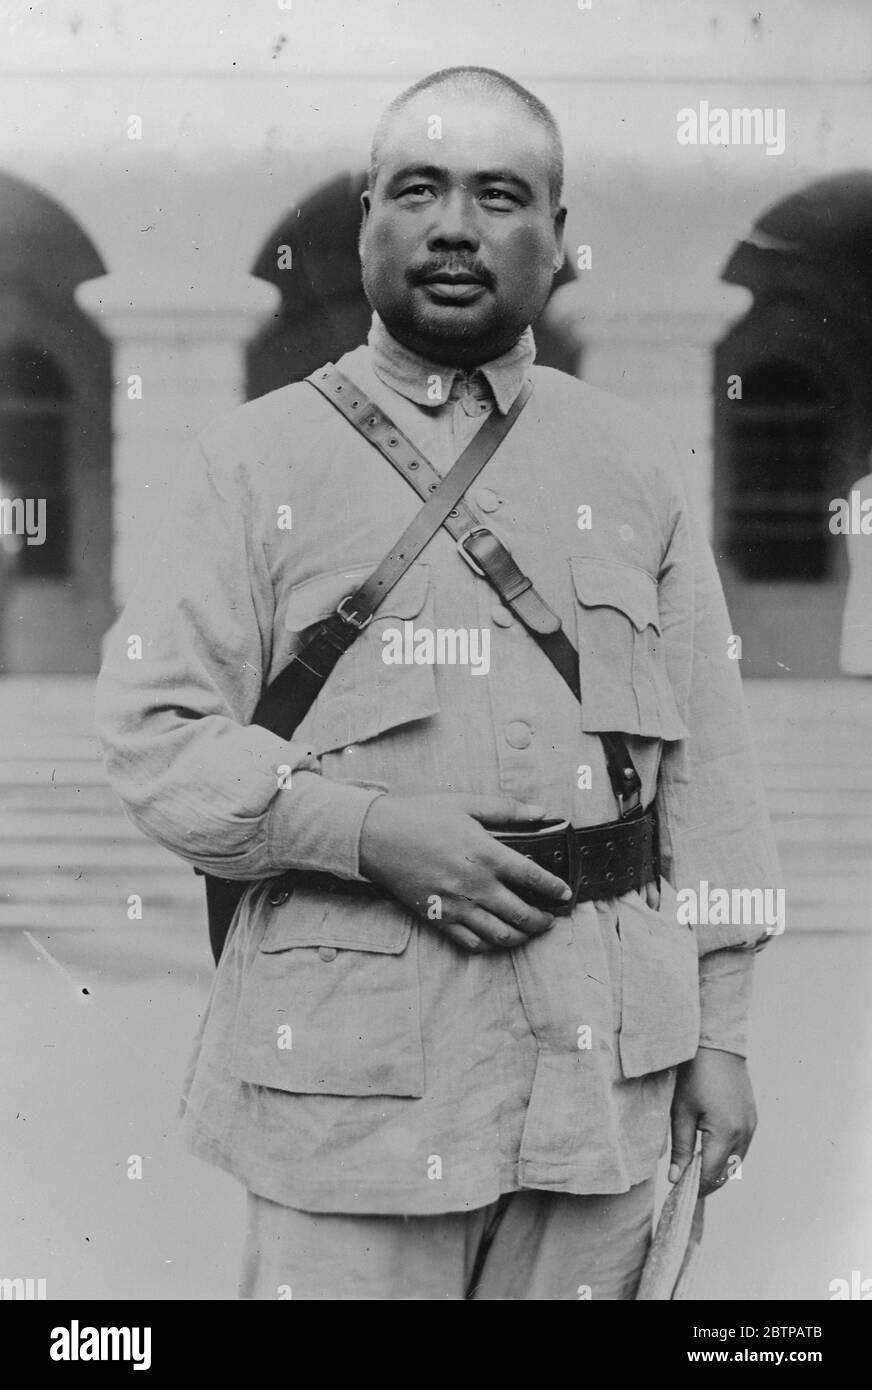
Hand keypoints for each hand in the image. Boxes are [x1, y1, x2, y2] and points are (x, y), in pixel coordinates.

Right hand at [359, 792, 572, 952]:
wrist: (377, 837)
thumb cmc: (421, 816)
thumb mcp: (466, 803)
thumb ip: (506, 809)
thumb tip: (541, 812)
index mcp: (486, 854)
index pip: (533, 877)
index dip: (555, 888)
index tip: (565, 894)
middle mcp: (475, 884)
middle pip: (522, 913)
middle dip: (544, 920)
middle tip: (552, 918)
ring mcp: (457, 905)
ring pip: (501, 934)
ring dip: (522, 936)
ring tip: (531, 931)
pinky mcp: (439, 918)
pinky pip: (472, 942)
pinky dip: (490, 944)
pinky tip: (498, 937)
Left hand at [668, 1047, 757, 1197]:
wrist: (717, 1044)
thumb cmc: (694, 1075)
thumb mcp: (681, 1111)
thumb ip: (679, 1147)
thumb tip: (675, 1178)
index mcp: (726, 1133)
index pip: (711, 1175)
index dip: (694, 1187)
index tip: (677, 1193)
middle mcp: (745, 1133)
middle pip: (726, 1173)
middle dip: (706, 1182)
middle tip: (683, 1184)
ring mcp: (751, 1125)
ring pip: (736, 1162)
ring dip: (717, 1170)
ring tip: (694, 1169)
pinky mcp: (752, 1117)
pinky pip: (742, 1146)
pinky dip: (727, 1155)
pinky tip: (709, 1151)